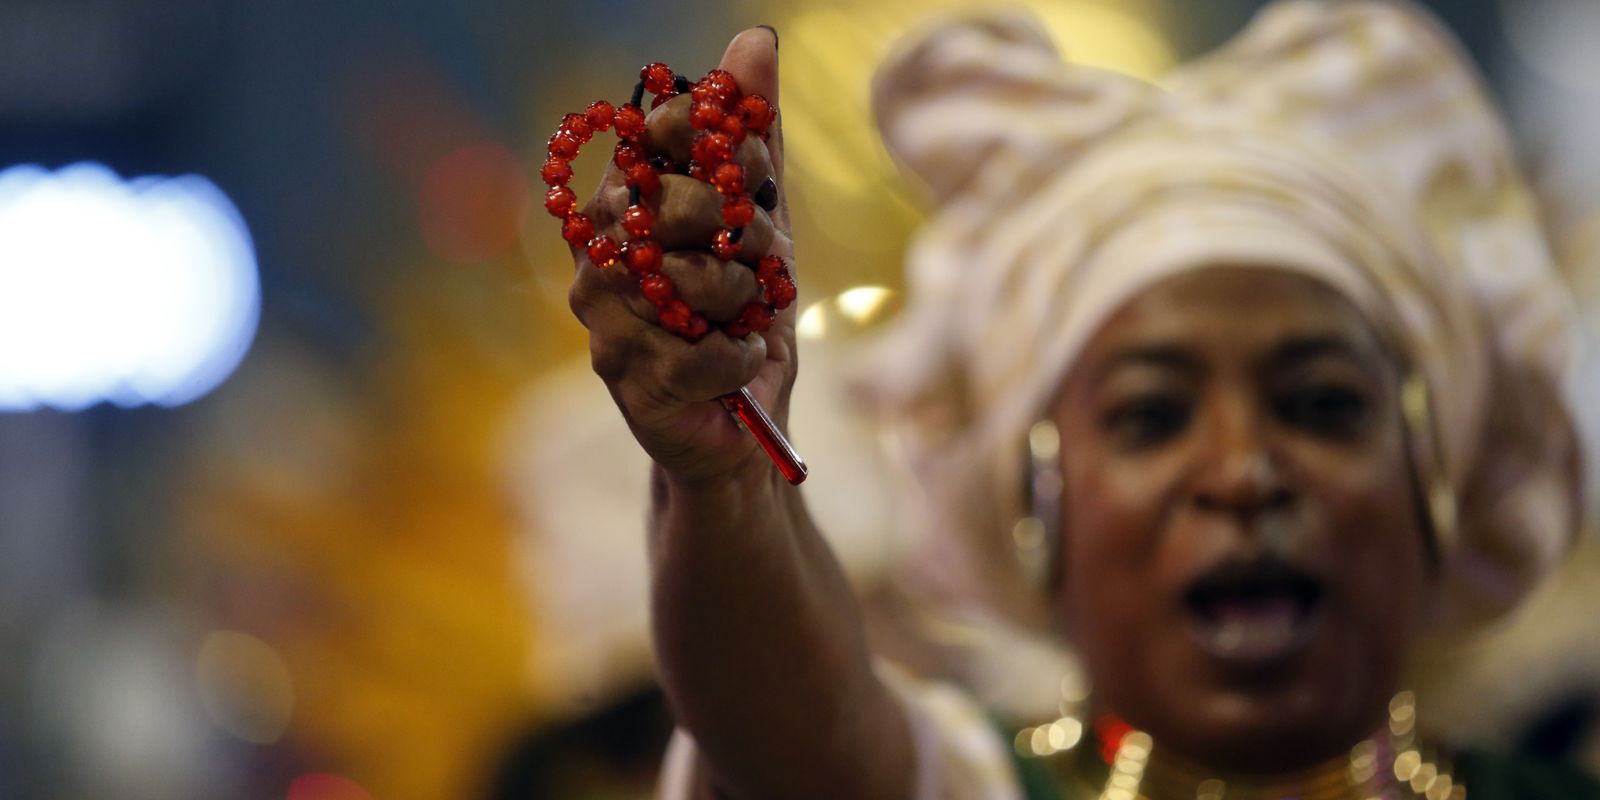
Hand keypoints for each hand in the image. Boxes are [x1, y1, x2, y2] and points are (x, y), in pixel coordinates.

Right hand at [568, 27, 793, 483]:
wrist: (746, 420)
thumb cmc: (744, 316)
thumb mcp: (763, 221)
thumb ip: (753, 136)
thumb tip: (755, 39)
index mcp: (625, 202)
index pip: (651, 134)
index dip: (710, 141)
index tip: (751, 168)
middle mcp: (599, 253)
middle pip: (673, 202)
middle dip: (739, 229)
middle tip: (756, 261)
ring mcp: (603, 318)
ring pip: (687, 279)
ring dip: (742, 299)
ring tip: (745, 317)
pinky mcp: (626, 378)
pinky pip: (700, 350)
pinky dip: (739, 355)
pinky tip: (739, 360)